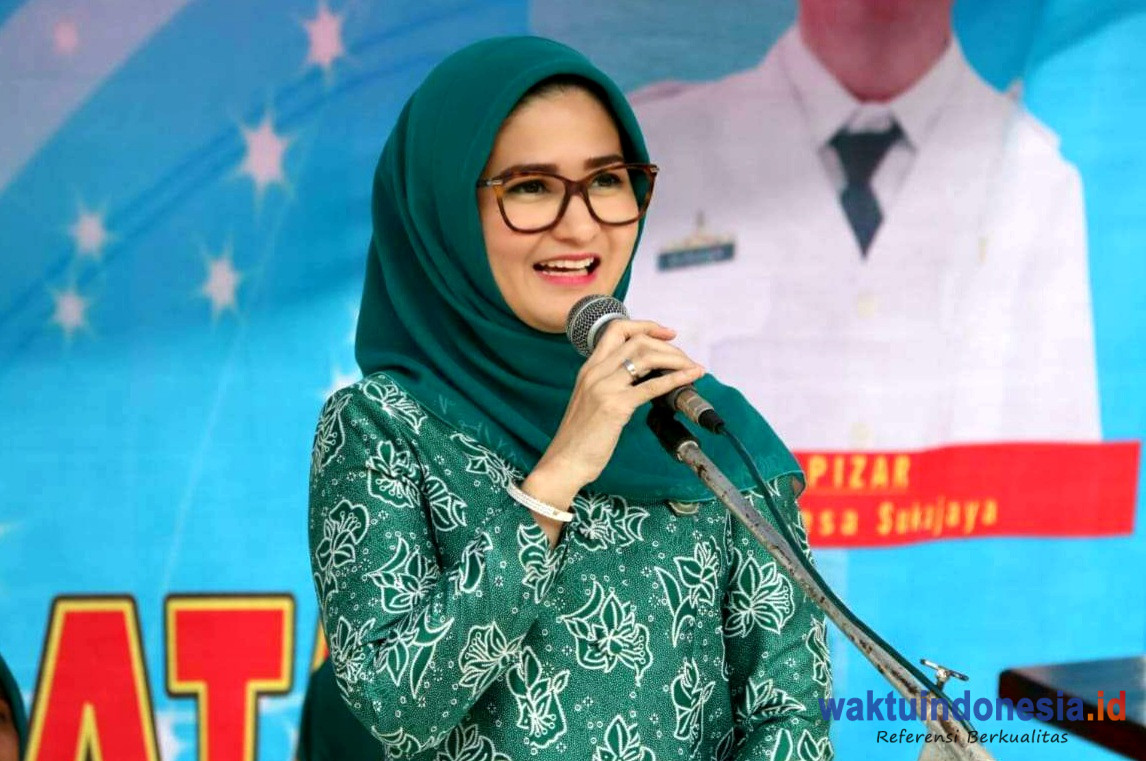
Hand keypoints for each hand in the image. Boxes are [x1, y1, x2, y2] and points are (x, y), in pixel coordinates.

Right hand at [521, 320, 704, 535]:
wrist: (564, 462)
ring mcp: (604, 387)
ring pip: (646, 357)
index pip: (617, 329)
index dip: (646, 326)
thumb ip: (609, 385)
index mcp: (589, 369)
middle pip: (637, 341)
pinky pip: (652, 386)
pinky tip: (690, 377)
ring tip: (691, 367)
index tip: (667, 333)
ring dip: (675, 359)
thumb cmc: (578, 438)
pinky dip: (676, 378)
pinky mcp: (615, 406)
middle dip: (667, 346)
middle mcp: (595, 372)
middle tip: (685, 358)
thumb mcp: (590, 401)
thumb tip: (640, 379)